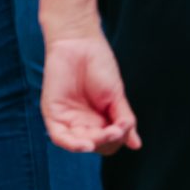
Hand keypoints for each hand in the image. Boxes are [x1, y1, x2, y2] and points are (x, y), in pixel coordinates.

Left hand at [42, 33, 139, 154]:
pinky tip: (86, 144)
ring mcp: (67, 119)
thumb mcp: (116, 97)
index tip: (124, 127)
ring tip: (105, 134)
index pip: (108, 143)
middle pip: (95, 145)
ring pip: (78, 144)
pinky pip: (60, 137)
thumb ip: (123, 121)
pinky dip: (72, 144)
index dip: (116, 140)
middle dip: (107, 141)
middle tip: (115, 129)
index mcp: (99, 120)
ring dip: (93, 143)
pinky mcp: (53, 113)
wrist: (80, 44)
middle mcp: (82, 122)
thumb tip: (136, 145)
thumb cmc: (100, 68)